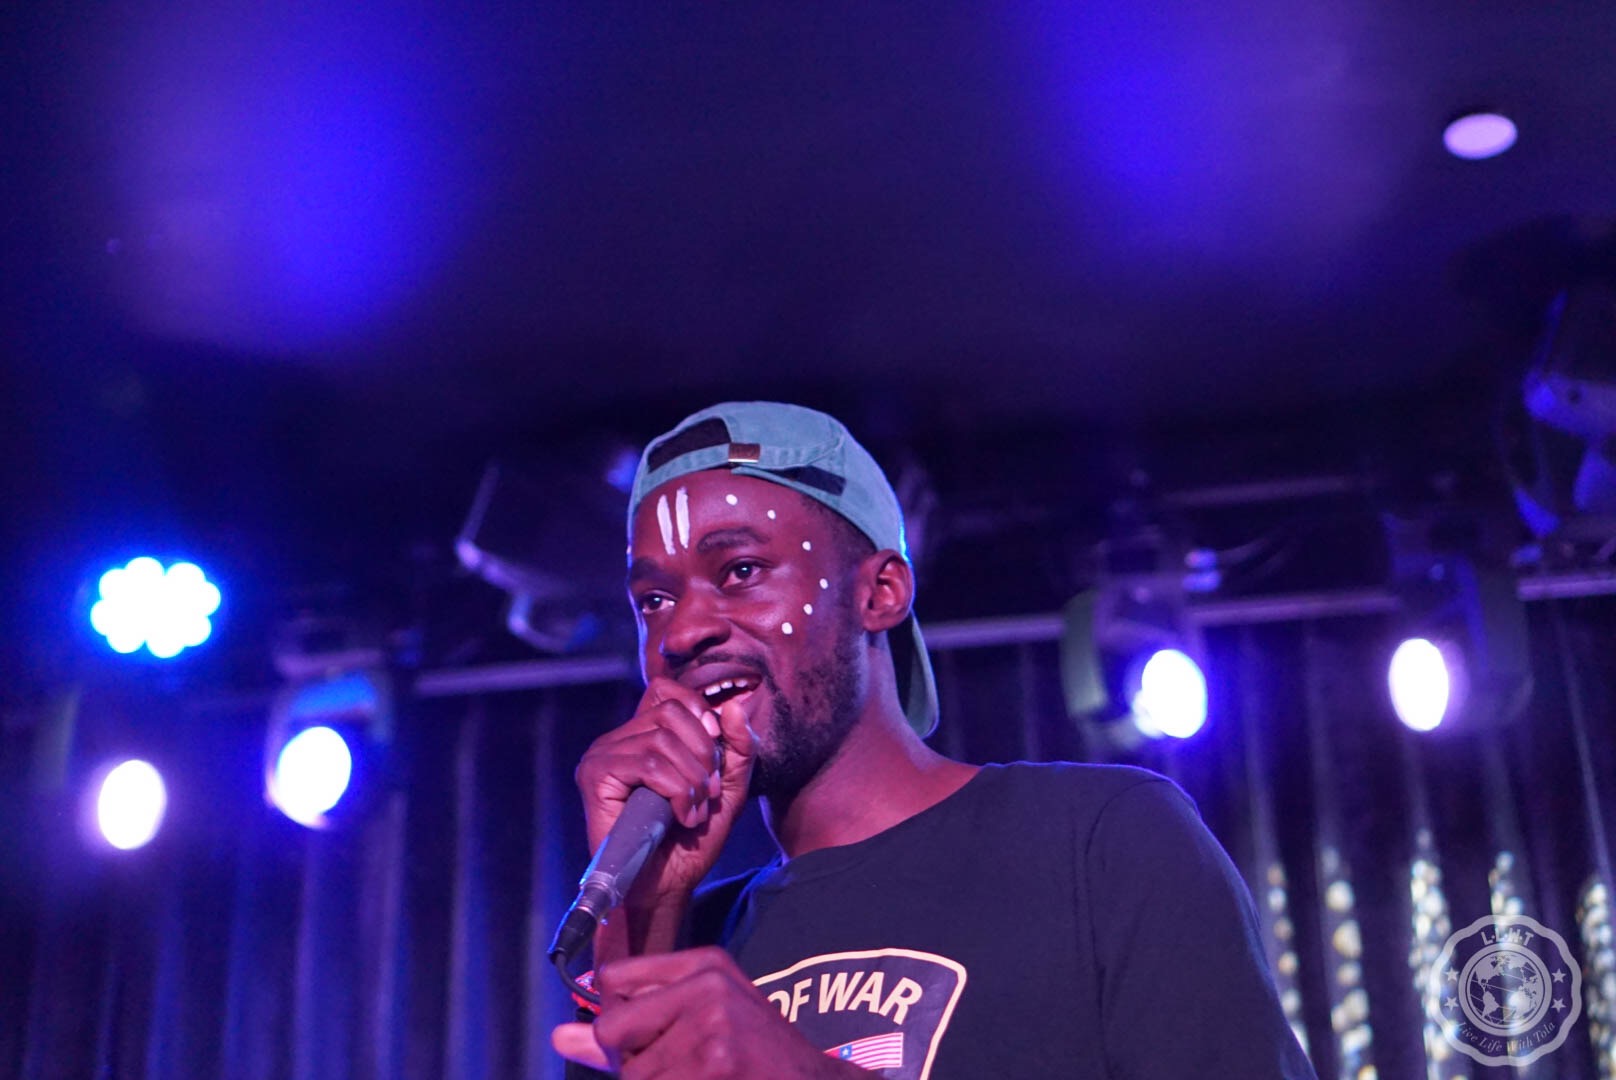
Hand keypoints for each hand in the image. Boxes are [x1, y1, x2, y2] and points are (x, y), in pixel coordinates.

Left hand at [551, 947, 864, 1078]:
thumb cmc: (755, 1054)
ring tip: (701, 1078)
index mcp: (704, 964)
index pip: (614, 979)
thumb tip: (559, 1035)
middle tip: (680, 1067)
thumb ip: (630, 1024)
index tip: (640, 1036)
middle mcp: (707, 987)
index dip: (617, 1018)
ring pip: (633, 1074)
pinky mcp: (716, 1068)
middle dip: (632, 1061)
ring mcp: (712, 1029)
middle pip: (613, 1031)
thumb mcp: (703, 1019)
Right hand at [574, 677, 756, 910]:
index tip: (715, 752)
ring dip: (692, 780)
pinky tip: (680, 817)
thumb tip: (732, 706)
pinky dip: (676, 791)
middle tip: (707, 793)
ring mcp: (602, 756)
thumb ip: (738, 747)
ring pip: (661, 741)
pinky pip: (647, 765)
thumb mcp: (727, 787)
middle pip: (670, 712)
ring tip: (693, 811)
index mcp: (643, 735)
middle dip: (703, 754)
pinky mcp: (595, 777)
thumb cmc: (692, 840)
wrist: (667, 886)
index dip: (698, 712)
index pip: (667, 691)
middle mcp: (618, 739)